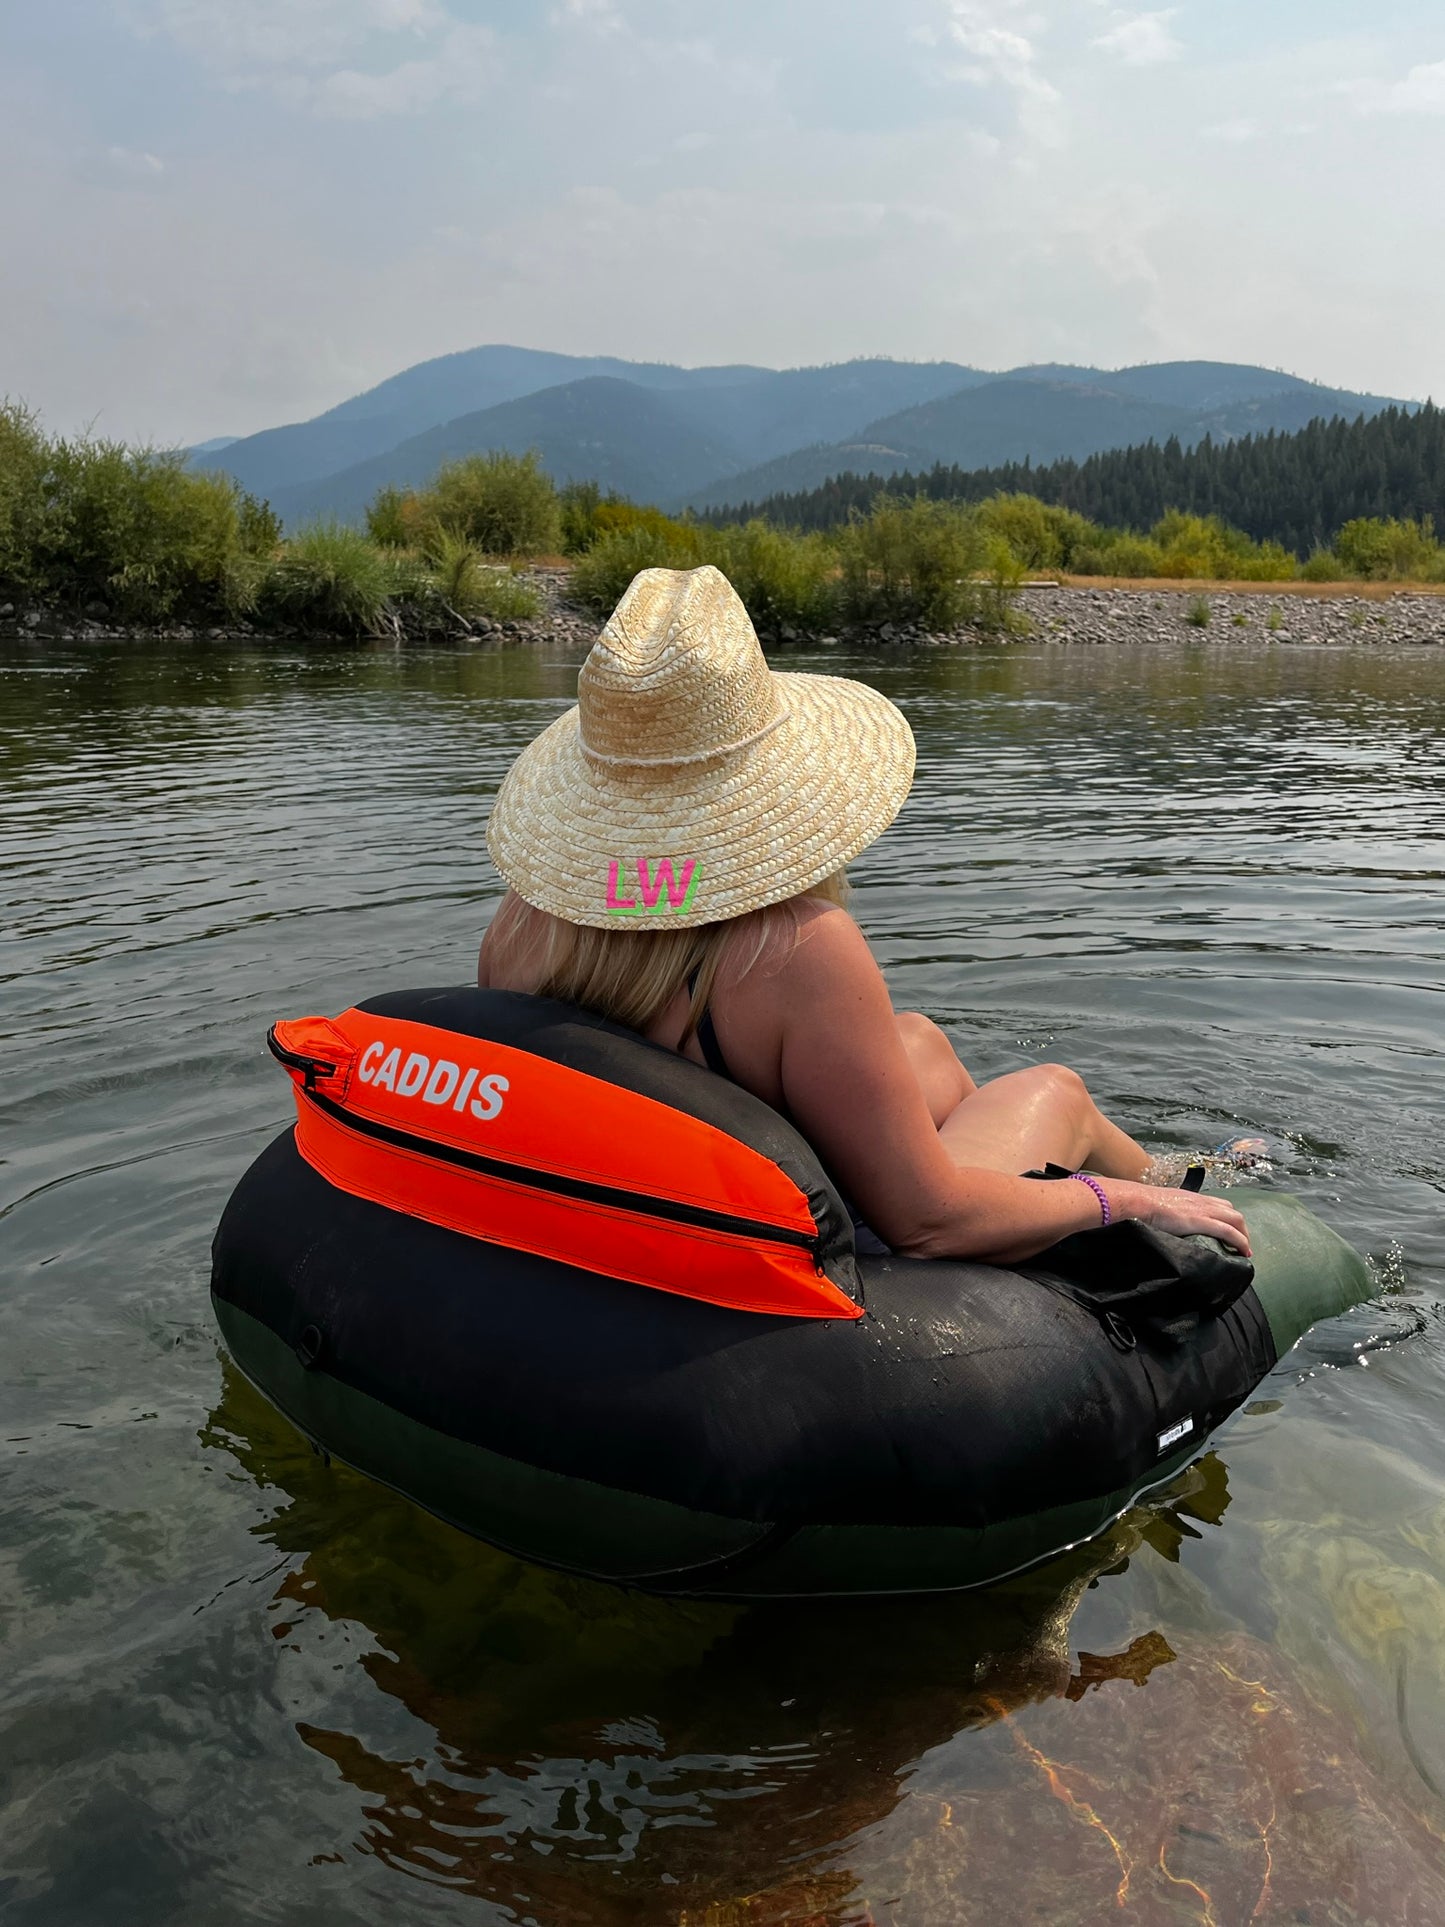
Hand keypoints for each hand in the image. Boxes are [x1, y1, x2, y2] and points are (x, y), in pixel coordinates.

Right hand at [1111, 1182, 1252, 1257]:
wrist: (1140, 1202)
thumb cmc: (1146, 1205)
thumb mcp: (1166, 1206)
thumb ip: (1173, 1214)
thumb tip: (1172, 1226)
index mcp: (1195, 1199)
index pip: (1221, 1206)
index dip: (1231, 1220)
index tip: (1233, 1234)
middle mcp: (1204, 1202)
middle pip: (1233, 1213)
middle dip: (1242, 1229)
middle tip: (1242, 1245)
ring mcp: (1204, 1211)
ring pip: (1236, 1220)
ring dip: (1244, 1235)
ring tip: (1244, 1250)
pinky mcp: (1201, 1221)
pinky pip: (1228, 1231)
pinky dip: (1239, 1241)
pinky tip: (1242, 1251)